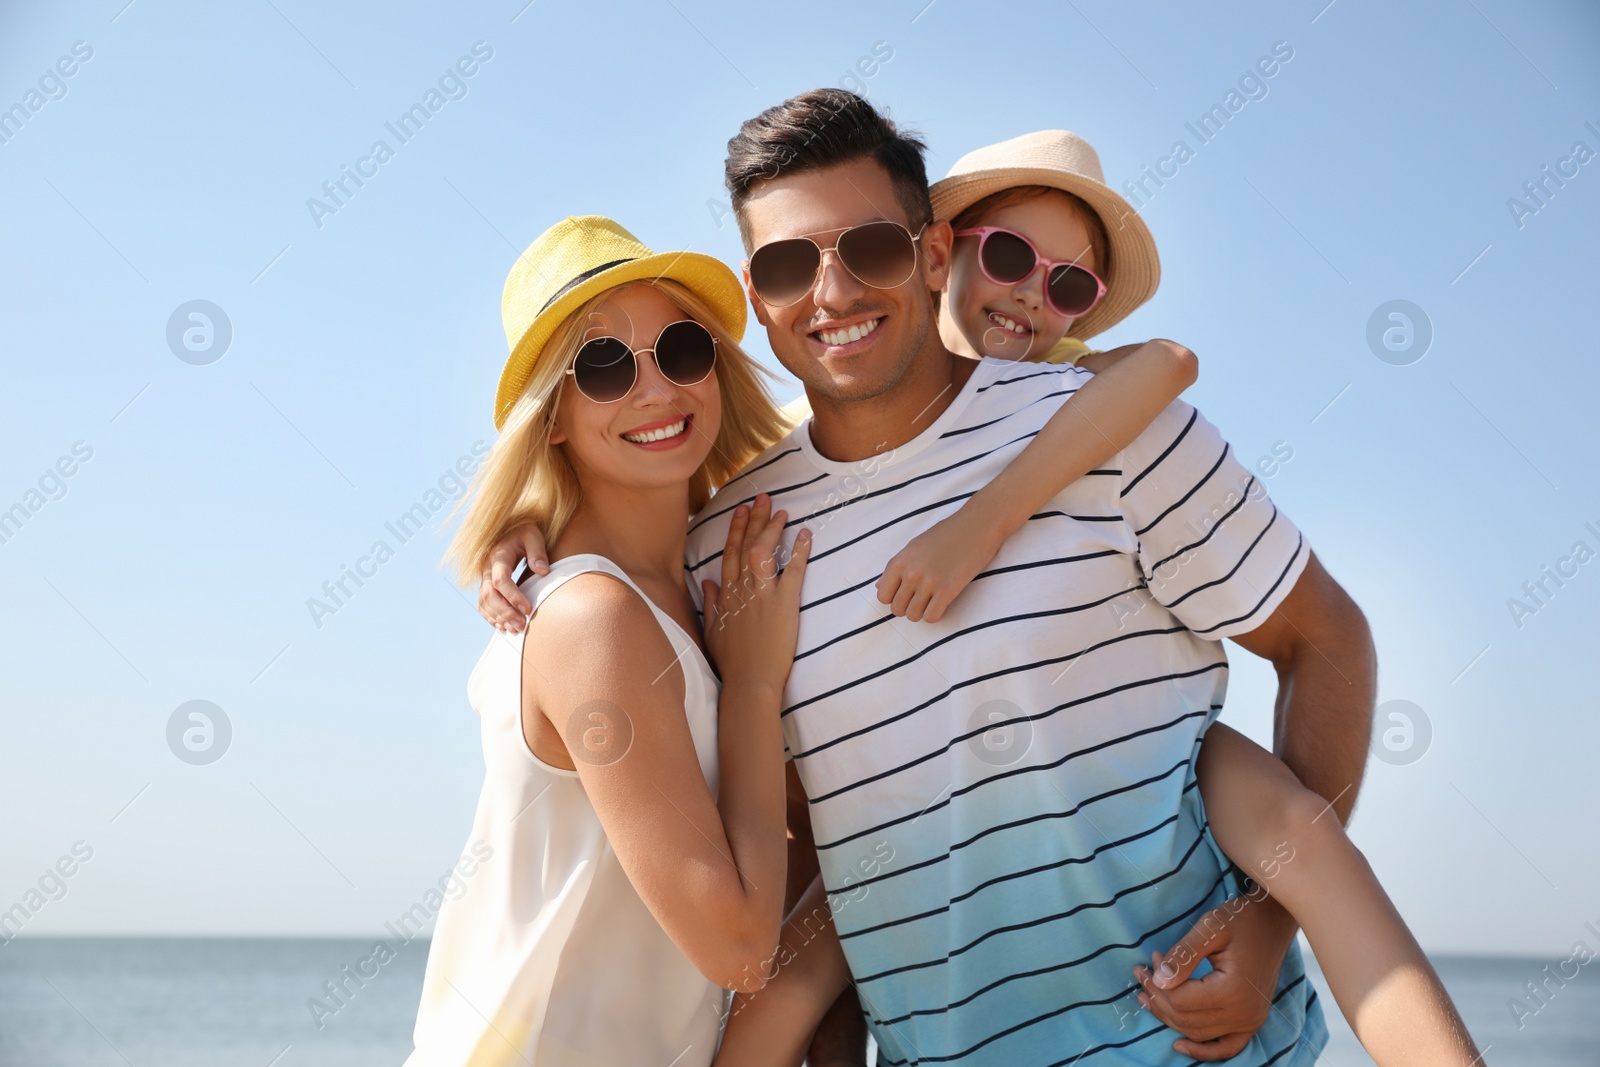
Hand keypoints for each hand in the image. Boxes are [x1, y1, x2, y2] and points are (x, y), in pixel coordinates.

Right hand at [477, 525, 549, 632]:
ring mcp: (484, 578)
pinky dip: (492, 617)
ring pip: (484, 602)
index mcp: (498, 555)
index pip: (500, 580)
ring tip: (516, 630)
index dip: (513, 596)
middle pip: (489, 594)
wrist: (512, 532)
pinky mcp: (486, 585)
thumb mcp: (533, 535)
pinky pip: (483, 605)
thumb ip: (538, 552)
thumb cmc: (525, 533)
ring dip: (499, 618)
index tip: (528, 608)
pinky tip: (505, 627)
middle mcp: (487, 568)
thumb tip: (543, 571)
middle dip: (505, 612)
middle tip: (522, 625)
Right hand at [702, 493, 810, 691]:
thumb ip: (711, 604)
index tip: (741, 510)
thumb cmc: (732, 662)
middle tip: (762, 497)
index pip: (730, 553)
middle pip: (746, 545)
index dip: (735, 529)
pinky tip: (806, 535)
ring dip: (773, 528)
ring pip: (765, 552)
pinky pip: (794, 572)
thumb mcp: (712, 631)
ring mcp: (763, 595)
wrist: (749, 682)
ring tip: (782, 511)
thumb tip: (708, 582)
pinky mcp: (784, 605)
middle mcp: (742, 589)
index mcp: (727, 595)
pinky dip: (800, 552)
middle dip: (754, 518)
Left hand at [875, 509, 995, 622]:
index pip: (882, 596)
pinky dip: (935, 614)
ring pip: (913, 616)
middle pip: (897, 609)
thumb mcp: (914, 546)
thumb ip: (895, 568)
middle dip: (907, 607)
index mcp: (899, 561)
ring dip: (922, 612)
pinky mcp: (948, 590)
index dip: (893, 598)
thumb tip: (878, 588)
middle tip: (921, 598)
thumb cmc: (946, 534)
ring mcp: (929, 582)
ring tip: (931, 600)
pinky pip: (932, 617)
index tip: (906, 594)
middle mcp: (910, 573)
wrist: (976, 526)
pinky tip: (942, 603)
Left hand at [1132, 893, 1297, 1060]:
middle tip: (1143, 974)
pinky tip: (1178, 1045)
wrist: (1272, 923)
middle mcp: (1244, 1013)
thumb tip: (1159, 980)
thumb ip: (1183, 956)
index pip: (1181, 1000)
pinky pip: (1226, 1048)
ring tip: (1148, 996)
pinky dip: (1203, 1051)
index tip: (1152, 959)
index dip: (1159, 982)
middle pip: (1185, 1019)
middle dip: (1158, 998)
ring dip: (1170, 1018)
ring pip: (1198, 1033)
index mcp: (1233, 990)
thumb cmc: (1241, 920)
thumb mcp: (1209, 928)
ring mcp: (1250, 1021)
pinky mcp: (1252, 1022)